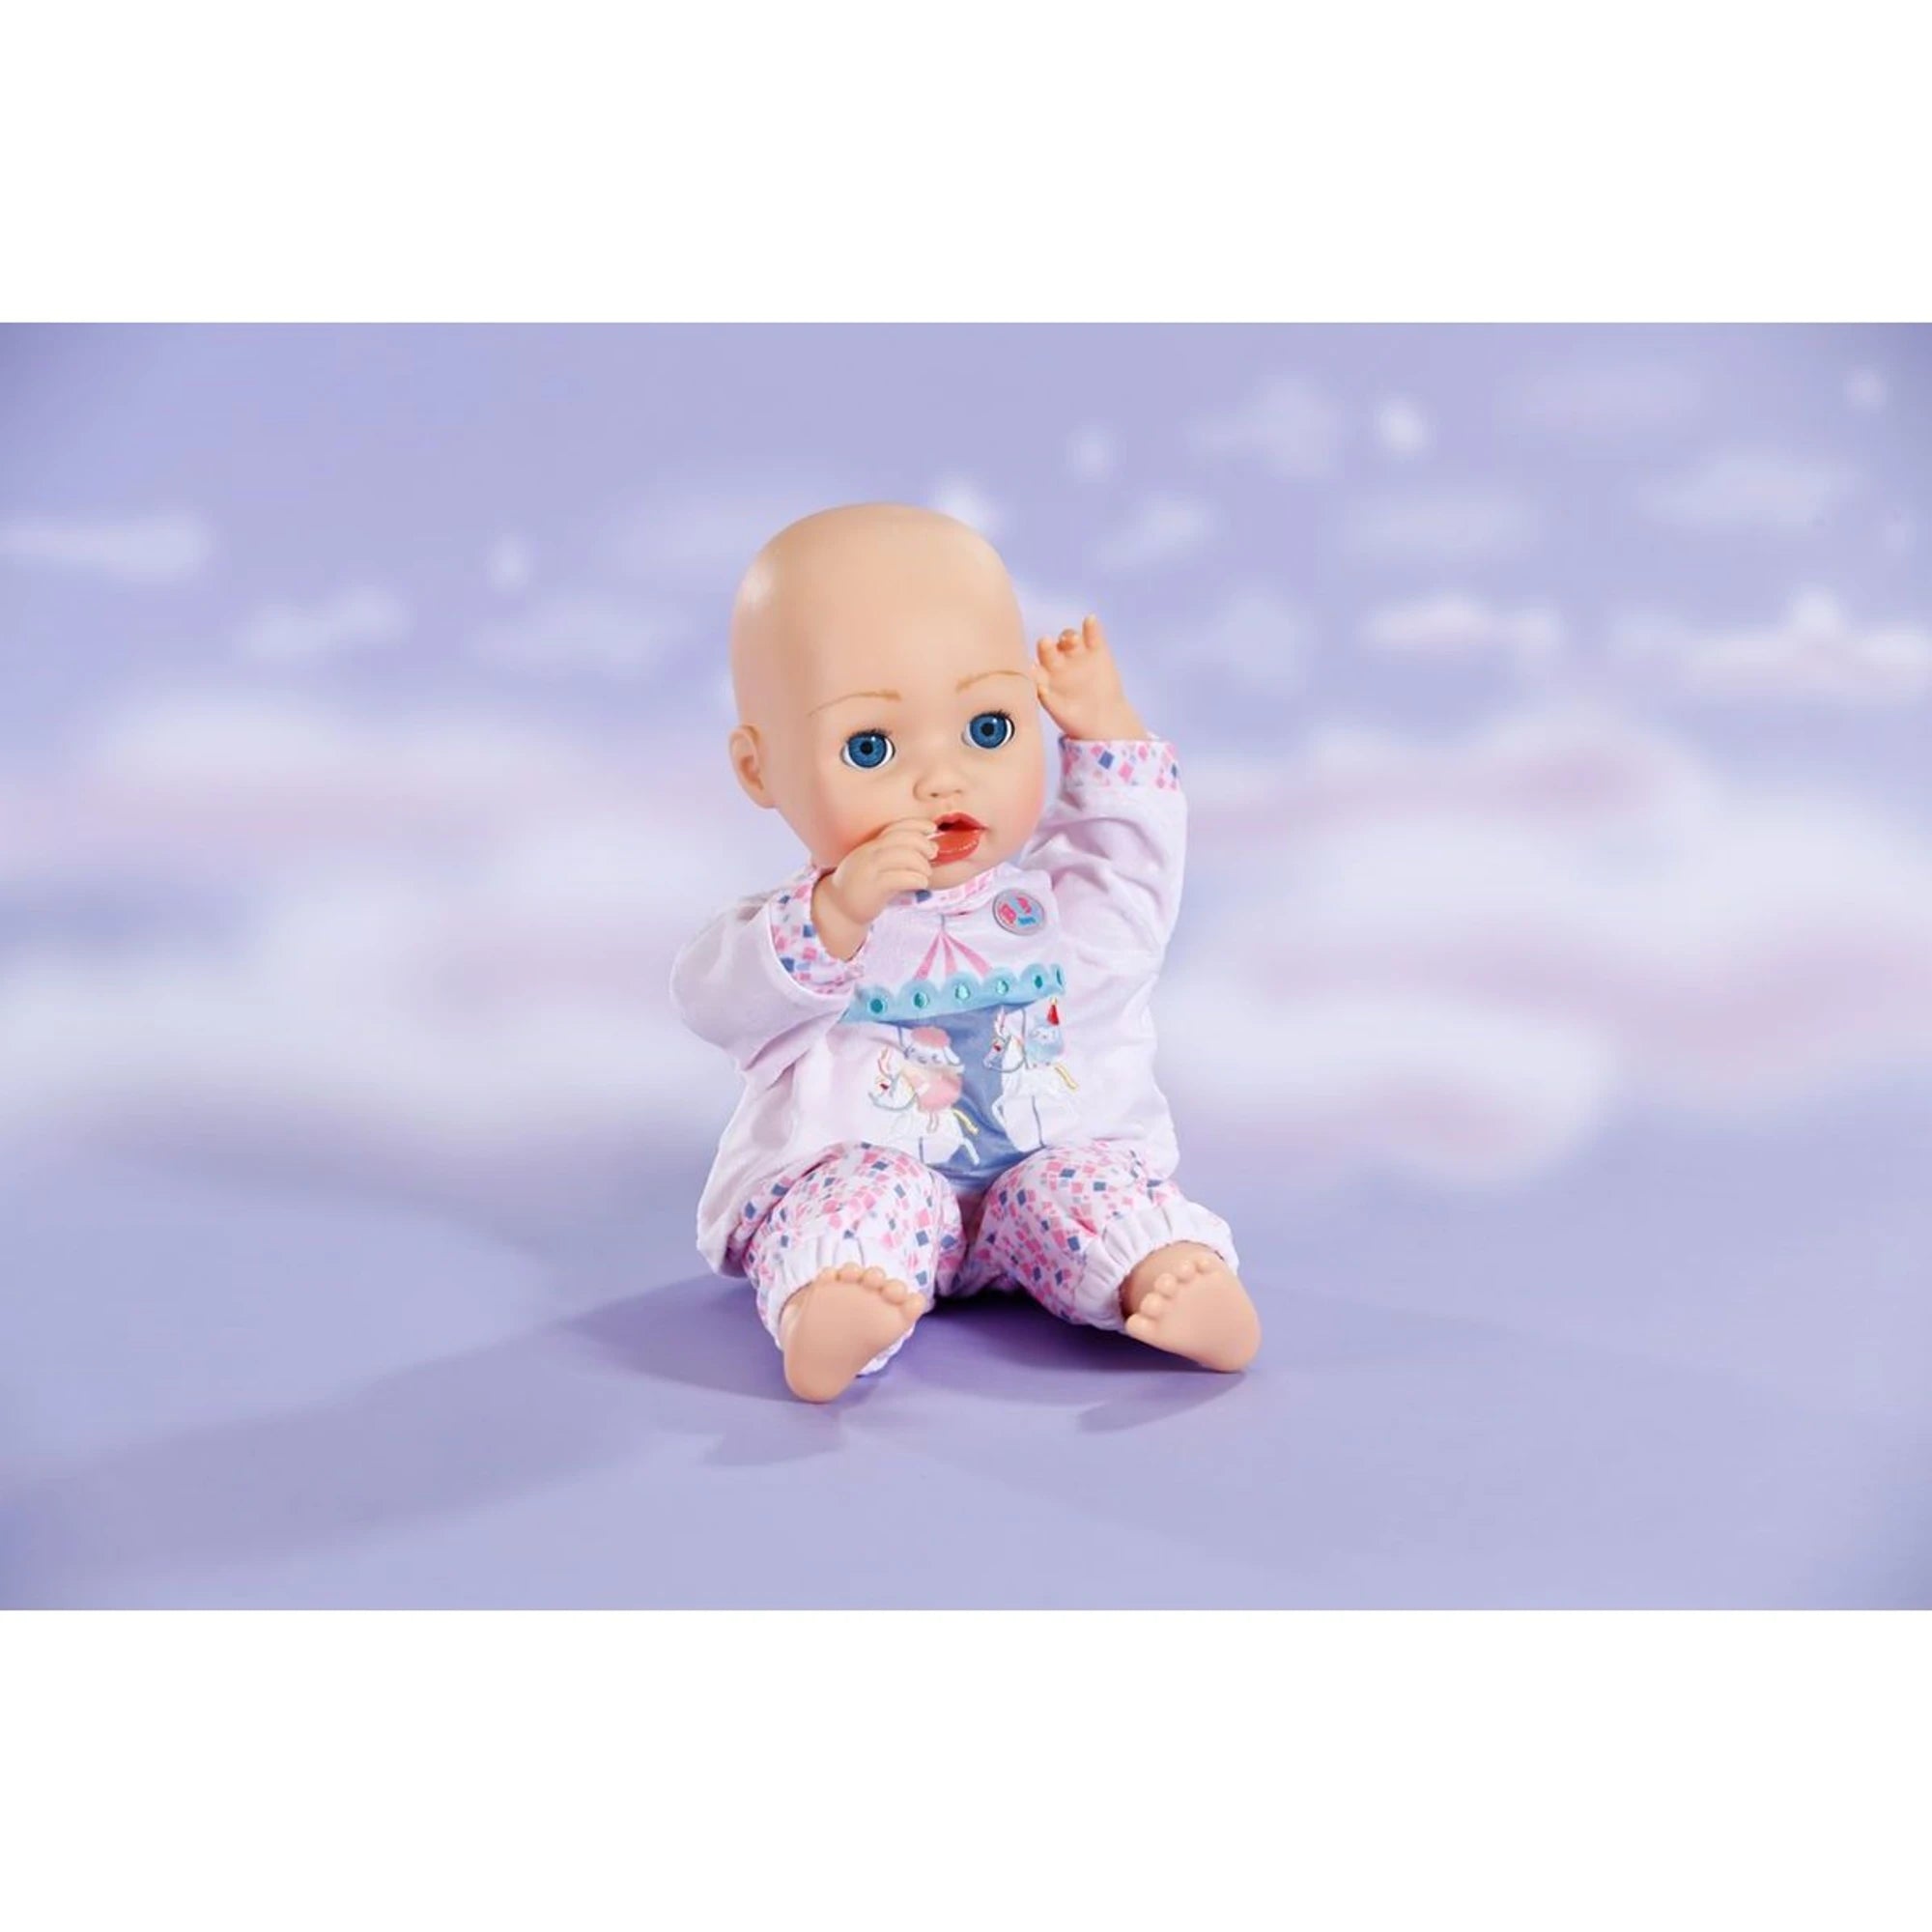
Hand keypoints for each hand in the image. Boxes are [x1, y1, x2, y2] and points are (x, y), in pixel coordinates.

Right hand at [813, 817, 938, 956]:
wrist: (839, 910)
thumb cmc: (865, 888)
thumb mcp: (878, 867)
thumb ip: (898, 856)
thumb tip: (931, 848)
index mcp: (870, 846)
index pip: (895, 827)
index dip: (916, 824)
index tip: (932, 828)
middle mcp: (869, 853)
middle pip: (902, 838)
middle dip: (923, 843)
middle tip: (933, 854)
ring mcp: (869, 870)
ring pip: (903, 856)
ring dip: (922, 863)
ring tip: (926, 874)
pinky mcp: (872, 888)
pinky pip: (899, 877)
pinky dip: (916, 878)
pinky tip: (922, 883)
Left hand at [1032, 614, 1148, 741]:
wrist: (1104, 720)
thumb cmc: (1075, 719)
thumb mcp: (1060, 713)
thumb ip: (1048, 700)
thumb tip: (1038, 688)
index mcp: (1042, 676)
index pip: (1033, 665)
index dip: (1031, 665)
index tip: (1031, 667)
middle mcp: (1056, 661)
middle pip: (1048, 648)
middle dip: (1046, 645)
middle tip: (1046, 644)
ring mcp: (1076, 653)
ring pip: (1068, 638)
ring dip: (1067, 636)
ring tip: (1072, 640)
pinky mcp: (1096, 649)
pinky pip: (1092, 633)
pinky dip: (1091, 626)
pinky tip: (1090, 620)